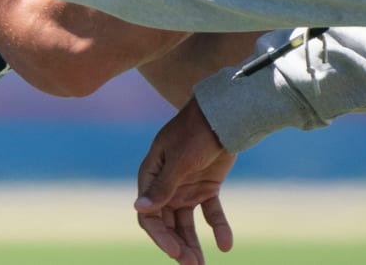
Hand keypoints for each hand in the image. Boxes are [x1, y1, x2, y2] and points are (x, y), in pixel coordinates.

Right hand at [135, 98, 236, 264]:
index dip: (160, 237)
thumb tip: (139, 209)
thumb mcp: (179, 160)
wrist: (224, 114)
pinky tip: (226, 244)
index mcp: (152, 177)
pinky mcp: (207, 186)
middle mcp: (166, 185)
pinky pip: (210, 213)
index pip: (150, 216)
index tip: (176, 253)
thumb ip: (163, 186)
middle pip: (167, 224)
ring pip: (187, 224)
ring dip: (193, 243)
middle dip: (178, 246)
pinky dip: (218, 228)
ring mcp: (187, 187)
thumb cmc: (195, 132)